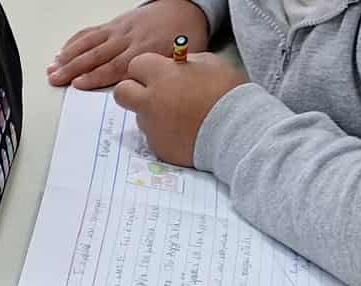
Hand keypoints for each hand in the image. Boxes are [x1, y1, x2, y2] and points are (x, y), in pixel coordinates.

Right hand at [48, 0, 207, 89]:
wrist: (186, 8)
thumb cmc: (183, 36)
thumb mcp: (179, 60)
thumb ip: (160, 77)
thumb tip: (148, 97)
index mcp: (144, 50)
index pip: (115, 66)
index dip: (95, 76)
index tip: (78, 84)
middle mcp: (127, 40)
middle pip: (96, 56)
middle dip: (73, 68)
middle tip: (56, 78)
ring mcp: (119, 31)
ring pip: (90, 43)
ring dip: (69, 56)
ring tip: (53, 67)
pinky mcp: (114, 24)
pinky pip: (91, 32)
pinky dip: (75, 41)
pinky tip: (63, 51)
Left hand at [114, 51, 246, 167]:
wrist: (239, 130)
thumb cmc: (228, 93)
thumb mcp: (210, 64)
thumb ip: (184, 63)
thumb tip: (173, 65)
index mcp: (162, 75)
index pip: (135, 65)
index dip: (147, 69)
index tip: (157, 73)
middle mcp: (150, 101)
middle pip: (122, 92)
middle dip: (132, 90)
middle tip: (150, 93)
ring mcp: (152, 127)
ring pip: (140, 116)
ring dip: (153, 114)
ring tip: (182, 115)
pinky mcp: (158, 147)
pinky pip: (155, 136)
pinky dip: (166, 133)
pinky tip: (186, 131)